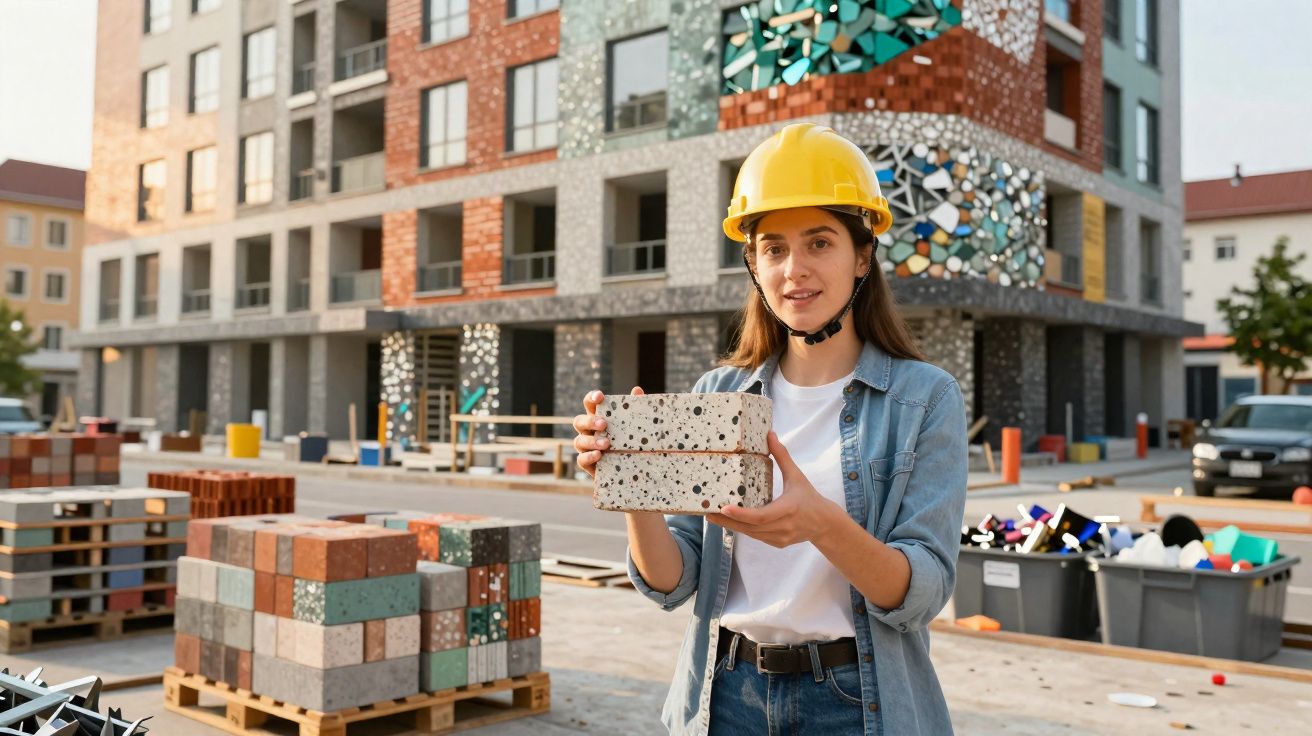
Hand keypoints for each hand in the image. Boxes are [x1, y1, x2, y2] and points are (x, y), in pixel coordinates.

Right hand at [573, 386, 644, 477]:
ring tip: (606, 444)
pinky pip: (581, 460)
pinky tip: (598, 455)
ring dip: (591, 441)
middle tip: (604, 424)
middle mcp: (588, 431)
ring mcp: (586, 448)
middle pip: (579, 421)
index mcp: (598, 418)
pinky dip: (588, 456)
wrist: (631, 469)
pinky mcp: (587, 463)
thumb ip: (634, 409)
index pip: (590, 404)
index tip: (600, 396)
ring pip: (579, 441)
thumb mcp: (634, 425)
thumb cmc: (630, 442)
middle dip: (589, 421)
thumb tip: (637, 390)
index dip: (591, 398)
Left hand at [707, 432, 843, 547]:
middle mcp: (783, 527)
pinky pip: (756, 537)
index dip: (741, 514)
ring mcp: (780, 538)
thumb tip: (770, 434)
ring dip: (732, 526)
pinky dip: (743, 529)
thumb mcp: (797, 476)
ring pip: (751, 534)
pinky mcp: (777, 543)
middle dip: (728, 521)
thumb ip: (782, 456)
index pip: (761, 516)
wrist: (825, 524)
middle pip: (750, 528)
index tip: (724, 508)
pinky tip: (729, 521)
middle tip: (708, 512)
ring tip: (712, 516)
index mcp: (788, 509)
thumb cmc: (809, 497)